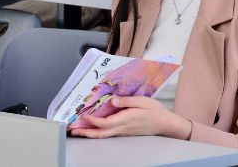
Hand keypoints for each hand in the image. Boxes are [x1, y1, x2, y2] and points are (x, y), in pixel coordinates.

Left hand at [70, 96, 191, 138]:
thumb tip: (112, 101)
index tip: (85, 116)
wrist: (164, 124)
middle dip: (86, 133)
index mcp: (126, 119)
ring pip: (104, 135)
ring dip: (90, 134)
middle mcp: (122, 128)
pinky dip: (98, 132)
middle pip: (101, 134)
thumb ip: (126, 101)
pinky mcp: (125, 132)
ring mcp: (123, 131)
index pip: (106, 123)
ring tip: (79, 131)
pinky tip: (94, 129)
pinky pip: (109, 134)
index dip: (93, 121)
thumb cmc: (155, 110)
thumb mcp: (142, 101)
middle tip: (74, 131)